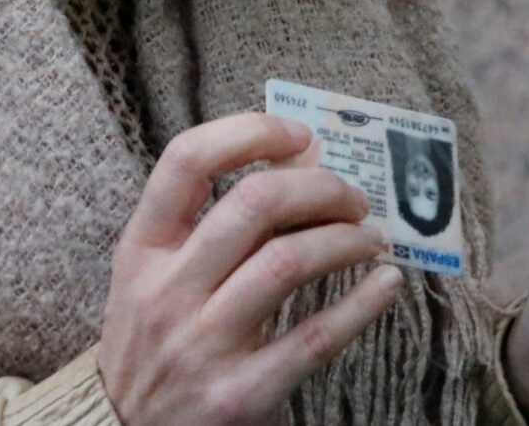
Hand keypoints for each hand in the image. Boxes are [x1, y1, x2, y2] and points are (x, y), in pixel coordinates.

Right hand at [99, 113, 403, 425]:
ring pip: (288, 262)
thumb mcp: (154, 275)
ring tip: (371, 238)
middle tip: (353, 198)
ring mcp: (202, 345)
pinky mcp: (239, 395)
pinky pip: (315, 338)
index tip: (301, 137)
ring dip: (347, 239)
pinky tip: (385, 284)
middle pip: (254, 203)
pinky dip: (362, 303)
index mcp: (142, 250)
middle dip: (321, 188)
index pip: (186, 160)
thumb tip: (303, 161)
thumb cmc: (152, 340)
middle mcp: (167, 291)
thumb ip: (211, 221)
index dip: (251, 132)